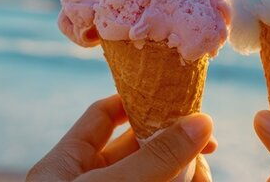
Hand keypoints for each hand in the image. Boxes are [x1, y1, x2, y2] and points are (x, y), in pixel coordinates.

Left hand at [28, 95, 216, 181]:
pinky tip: (199, 179)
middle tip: (205, 141)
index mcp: (63, 166)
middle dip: (171, 140)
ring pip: (152, 174)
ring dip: (182, 167)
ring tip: (206, 165)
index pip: (102, 116)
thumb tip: (203, 121)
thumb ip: (154, 156)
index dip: (138, 100)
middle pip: (134, 147)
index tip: (175, 96)